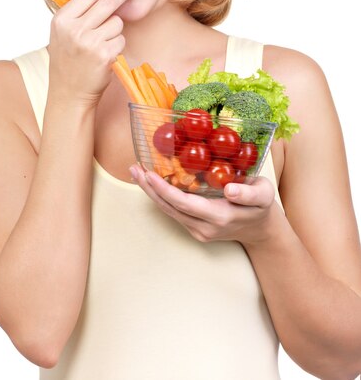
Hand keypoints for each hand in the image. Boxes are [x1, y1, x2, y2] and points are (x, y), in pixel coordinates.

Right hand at [48, 0, 129, 104]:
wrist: (69, 92)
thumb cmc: (68, 59)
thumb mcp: (63, 32)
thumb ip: (79, 10)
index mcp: (62, 20)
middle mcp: (74, 30)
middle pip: (107, 2)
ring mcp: (90, 43)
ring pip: (117, 22)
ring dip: (115, 29)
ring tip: (102, 41)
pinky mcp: (105, 55)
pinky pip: (121, 39)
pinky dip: (117, 44)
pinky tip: (106, 54)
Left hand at [130, 164, 277, 244]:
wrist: (261, 230)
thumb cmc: (262, 206)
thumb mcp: (264, 195)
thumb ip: (249, 193)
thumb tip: (229, 189)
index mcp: (219, 216)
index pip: (183, 203)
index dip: (163, 189)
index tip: (149, 173)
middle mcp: (204, 227)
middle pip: (169, 208)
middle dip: (149, 188)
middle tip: (134, 168)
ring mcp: (198, 231)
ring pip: (168, 211)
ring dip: (151, 192)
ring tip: (136, 172)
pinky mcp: (195, 229)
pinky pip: (173, 212)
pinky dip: (160, 197)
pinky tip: (151, 182)